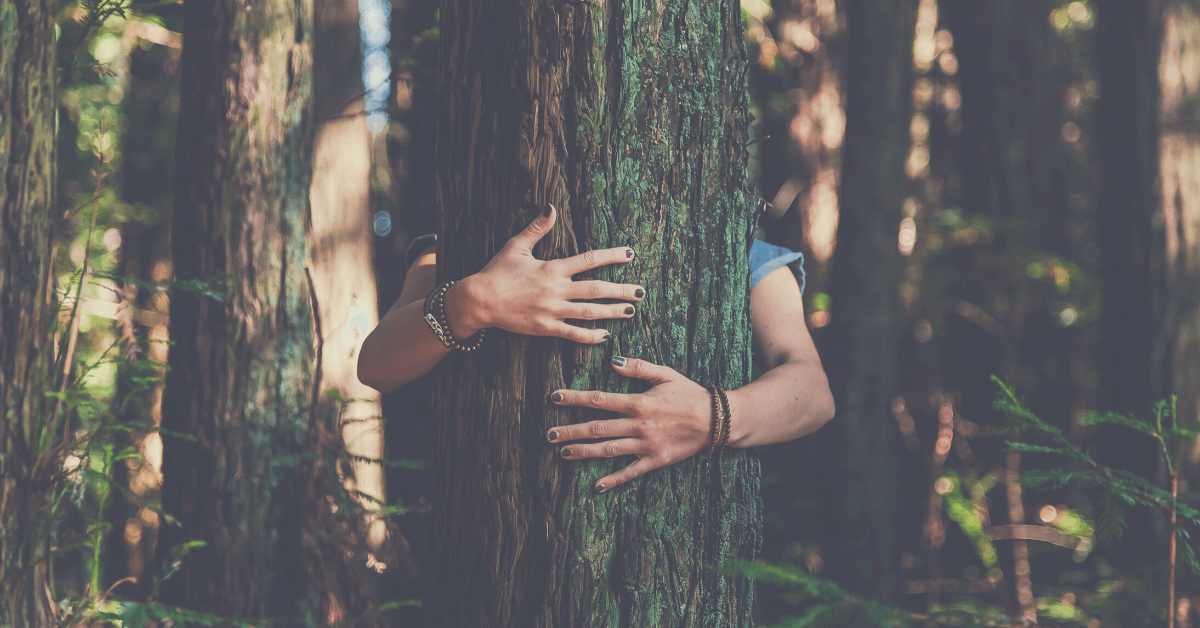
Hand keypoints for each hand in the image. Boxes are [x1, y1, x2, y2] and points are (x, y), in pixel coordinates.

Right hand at [447, 204, 645, 343]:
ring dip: (611, 312)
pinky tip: (605, 335)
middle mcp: (556, 290)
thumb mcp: (516, 245)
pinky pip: (572, 334)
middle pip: (596, 289)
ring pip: (589, 312)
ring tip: (630, 311)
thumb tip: (551, 207)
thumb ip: (538, 228)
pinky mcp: (545, 328)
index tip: (630, 254)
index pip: (589, 260)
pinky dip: (590, 336)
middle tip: (640, 292)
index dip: (611, 256)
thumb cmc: (497, 271)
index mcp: (552, 268)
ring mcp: (552, 311)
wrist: (479, 300)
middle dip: (621, 290)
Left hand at [546, 356, 712, 492]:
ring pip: (609, 450)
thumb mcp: (666, 374)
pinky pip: (631, 472)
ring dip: (584, 452)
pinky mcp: (655, 460)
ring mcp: (646, 445)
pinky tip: (596, 485)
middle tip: (549, 434)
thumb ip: (639, 367)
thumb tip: (613, 361)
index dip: (575, 398)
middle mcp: (638, 426)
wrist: (716, 420)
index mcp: (638, 403)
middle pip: (597, 428)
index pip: (599, 400)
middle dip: (571, 431)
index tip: (555, 398)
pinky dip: (614, 480)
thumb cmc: (689, 394)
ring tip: (563, 453)